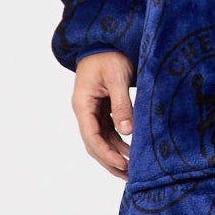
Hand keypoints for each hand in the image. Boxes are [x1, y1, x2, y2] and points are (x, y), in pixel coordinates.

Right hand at [71, 50, 134, 179]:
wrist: (105, 40)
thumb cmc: (109, 55)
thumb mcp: (116, 77)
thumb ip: (121, 104)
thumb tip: (127, 132)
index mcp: (83, 103)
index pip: (91, 135)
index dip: (105, 152)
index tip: (121, 164)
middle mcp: (85, 110)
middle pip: (94, 143)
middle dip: (109, 160)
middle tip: (128, 175)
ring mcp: (93, 110)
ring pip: (101, 139)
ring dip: (115, 154)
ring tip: (131, 170)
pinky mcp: (102, 108)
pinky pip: (108, 131)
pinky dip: (118, 143)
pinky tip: (131, 152)